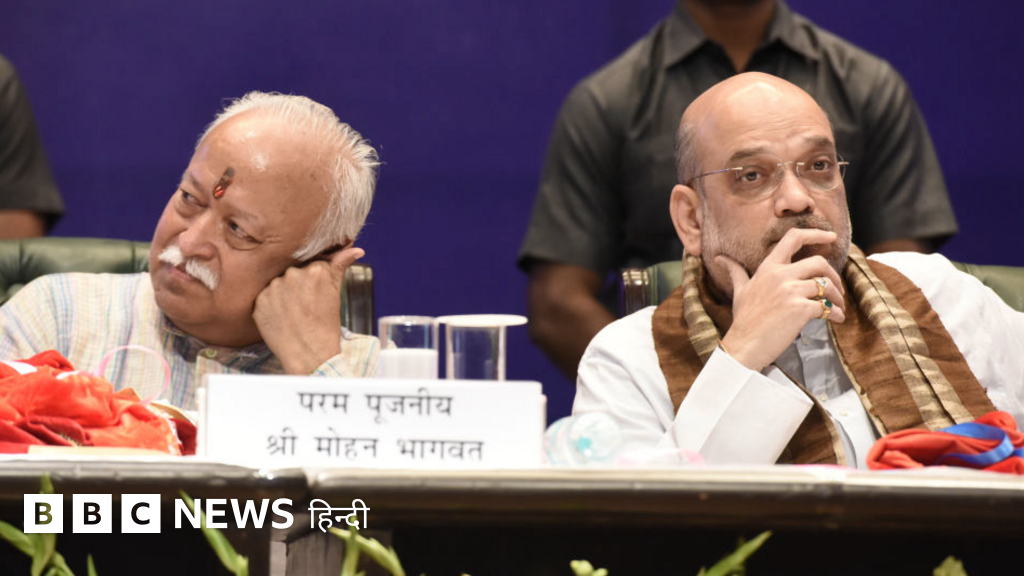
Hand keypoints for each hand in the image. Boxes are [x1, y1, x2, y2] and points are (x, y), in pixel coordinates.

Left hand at [254, 246, 364, 374]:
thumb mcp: (336, 293)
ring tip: (294, 313)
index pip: (313, 264)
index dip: (315, 280)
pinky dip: (272, 306)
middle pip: (295, 273)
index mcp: (315, 270)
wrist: (309, 354)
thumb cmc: (325, 327)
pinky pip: (265, 298)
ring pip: (279, 284)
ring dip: (284, 294)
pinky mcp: (260, 302)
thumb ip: (340, 265)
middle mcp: (293, 275)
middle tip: (306, 305)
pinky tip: (283, 317)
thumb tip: (355, 249)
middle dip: (299, 286)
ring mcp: (274, 288)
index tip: (316, 293)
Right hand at [718, 228, 845, 371]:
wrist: (744, 346)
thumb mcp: (739, 291)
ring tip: (838, 307)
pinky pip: (826, 306)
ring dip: (837, 297)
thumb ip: (735, 271)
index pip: (793, 238)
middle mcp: (780, 275)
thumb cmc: (743, 320)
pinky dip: (835, 313)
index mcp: (768, 268)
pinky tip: (836, 319)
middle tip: (836, 288)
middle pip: (818, 262)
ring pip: (826, 285)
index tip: (831, 237)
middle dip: (833, 275)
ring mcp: (790, 291)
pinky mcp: (800, 309)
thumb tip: (719, 258)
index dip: (815, 234)